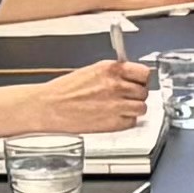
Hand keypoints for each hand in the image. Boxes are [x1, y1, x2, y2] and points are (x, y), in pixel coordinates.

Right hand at [0, 58, 156, 132]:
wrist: (50, 107)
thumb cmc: (64, 90)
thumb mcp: (92, 71)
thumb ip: (113, 73)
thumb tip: (129, 77)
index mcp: (111, 69)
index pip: (143, 73)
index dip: (141, 79)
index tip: (138, 81)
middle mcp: (117, 86)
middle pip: (144, 91)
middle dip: (136, 94)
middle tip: (125, 96)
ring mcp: (117, 105)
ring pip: (141, 108)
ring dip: (133, 109)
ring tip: (120, 108)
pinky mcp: (114, 123)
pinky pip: (132, 122)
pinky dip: (126, 121)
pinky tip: (113, 117)